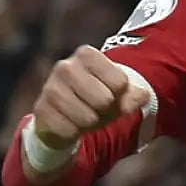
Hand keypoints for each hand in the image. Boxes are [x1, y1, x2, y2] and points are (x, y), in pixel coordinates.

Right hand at [32, 45, 150, 148]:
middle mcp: (65, 66)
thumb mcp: (118, 92)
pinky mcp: (40, 109)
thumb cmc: (96, 97)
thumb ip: (134, 94)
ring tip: (84, 114)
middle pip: (105, 100)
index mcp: (87, 54)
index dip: (120, 93)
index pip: (120, 81)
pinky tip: (70, 122)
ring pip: (87, 118)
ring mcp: (50, 87)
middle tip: (97, 106)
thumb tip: (144, 97)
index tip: (110, 90)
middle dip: (105, 109)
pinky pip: (70, 130)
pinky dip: (75, 131)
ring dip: (90, 122)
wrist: (62, 113)